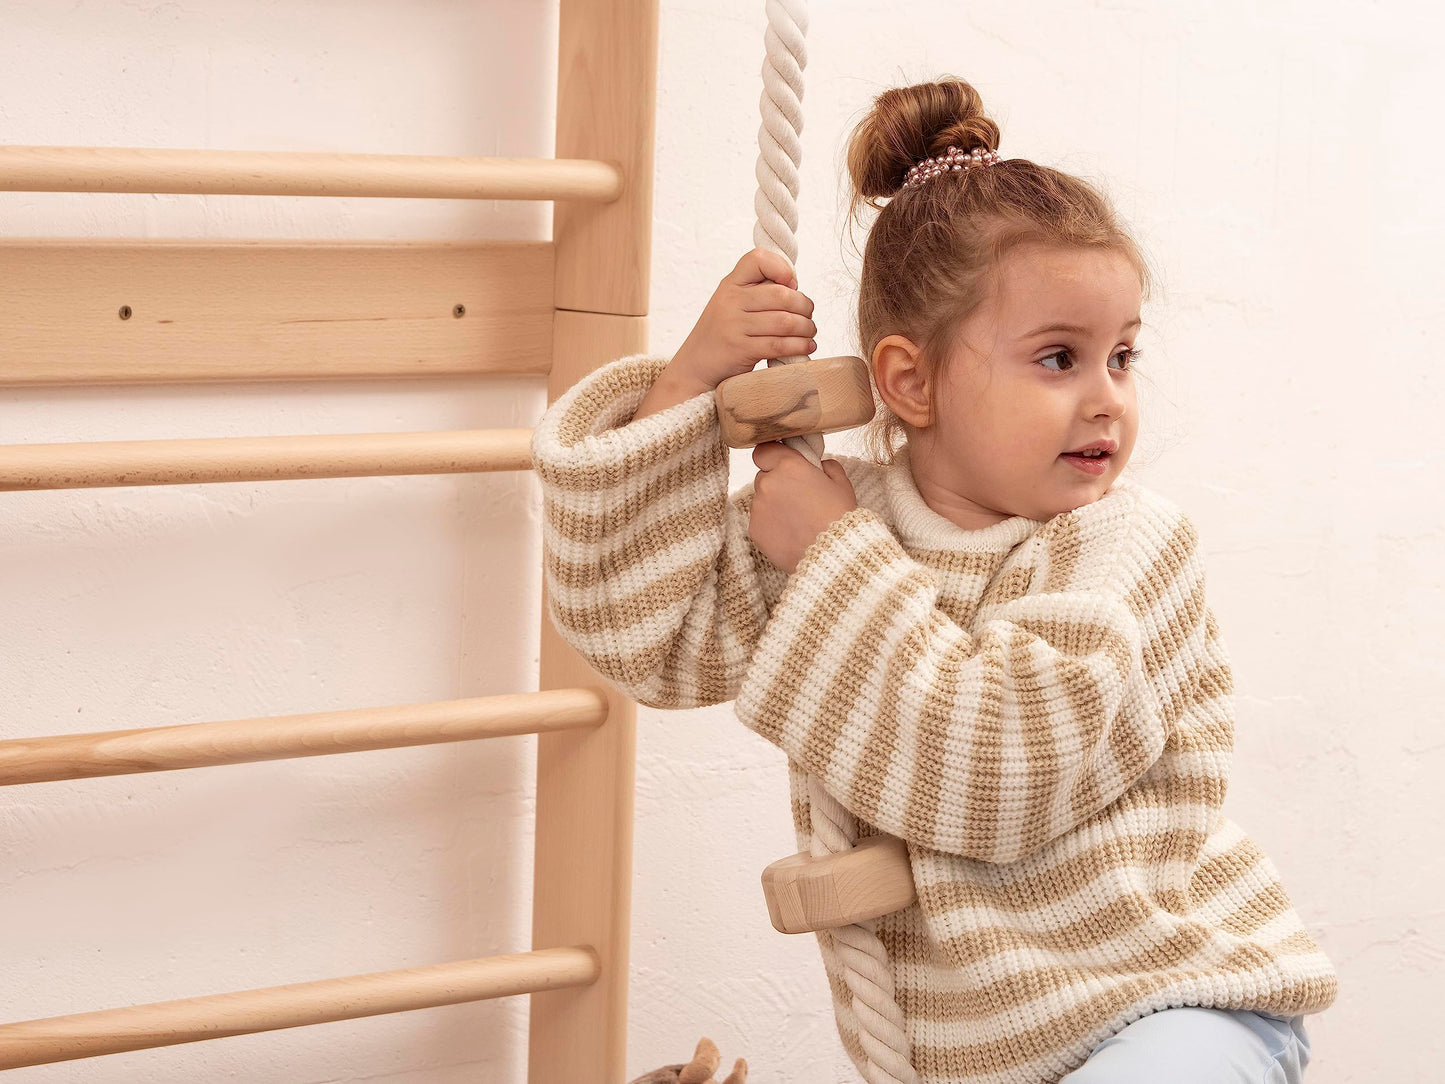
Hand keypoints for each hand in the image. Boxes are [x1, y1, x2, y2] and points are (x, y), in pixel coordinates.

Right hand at [667, 248, 818, 391]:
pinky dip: (799, 346)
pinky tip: (806, 347)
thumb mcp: (731, 304)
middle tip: (809, 316)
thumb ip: (757, 293)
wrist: (694, 367)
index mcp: (730, 284)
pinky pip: (779, 344)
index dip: (782, 268)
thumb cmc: (721, 335)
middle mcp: (730, 301)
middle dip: (804, 306)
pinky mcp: (741, 349)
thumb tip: (796, 289)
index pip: (757, 259)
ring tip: (810, 332)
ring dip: (806, 328)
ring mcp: (734, 326)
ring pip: (785, 321)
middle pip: (781, 294)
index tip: (791, 285)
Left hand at [748, 441, 857, 573]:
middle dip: (778, 483)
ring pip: (762, 499)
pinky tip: (791, 533)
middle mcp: (768, 483)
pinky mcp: (754, 530)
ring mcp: (758, 507)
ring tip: (798, 520)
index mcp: (789, 466)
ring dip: (775, 505)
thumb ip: (826, 466)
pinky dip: (771, 525)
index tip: (781, 463)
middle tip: (799, 497)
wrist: (833, 555)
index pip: (764, 450)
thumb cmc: (840, 518)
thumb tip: (818, 465)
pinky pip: (760, 520)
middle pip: (764, 476)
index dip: (773, 456)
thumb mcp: (841, 483)